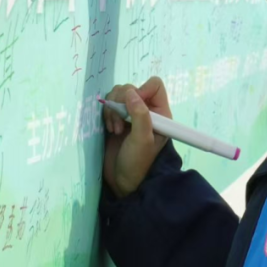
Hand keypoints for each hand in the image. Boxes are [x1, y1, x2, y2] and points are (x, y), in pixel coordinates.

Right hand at [102, 77, 171, 197]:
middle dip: (121, 104)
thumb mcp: (142, 139)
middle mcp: (146, 110)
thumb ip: (140, 115)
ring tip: (115, 129)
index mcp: (160, 112)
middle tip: (120, 126)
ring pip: (118, 94)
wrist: (123, 181)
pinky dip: (107, 113)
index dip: (142, 90)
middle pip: (131, 88)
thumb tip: (131, 92)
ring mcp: (130, 114)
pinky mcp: (116, 119)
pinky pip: (109, 104)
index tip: (132, 106)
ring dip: (113, 110)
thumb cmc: (138, 162)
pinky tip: (110, 129)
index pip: (154, 85)